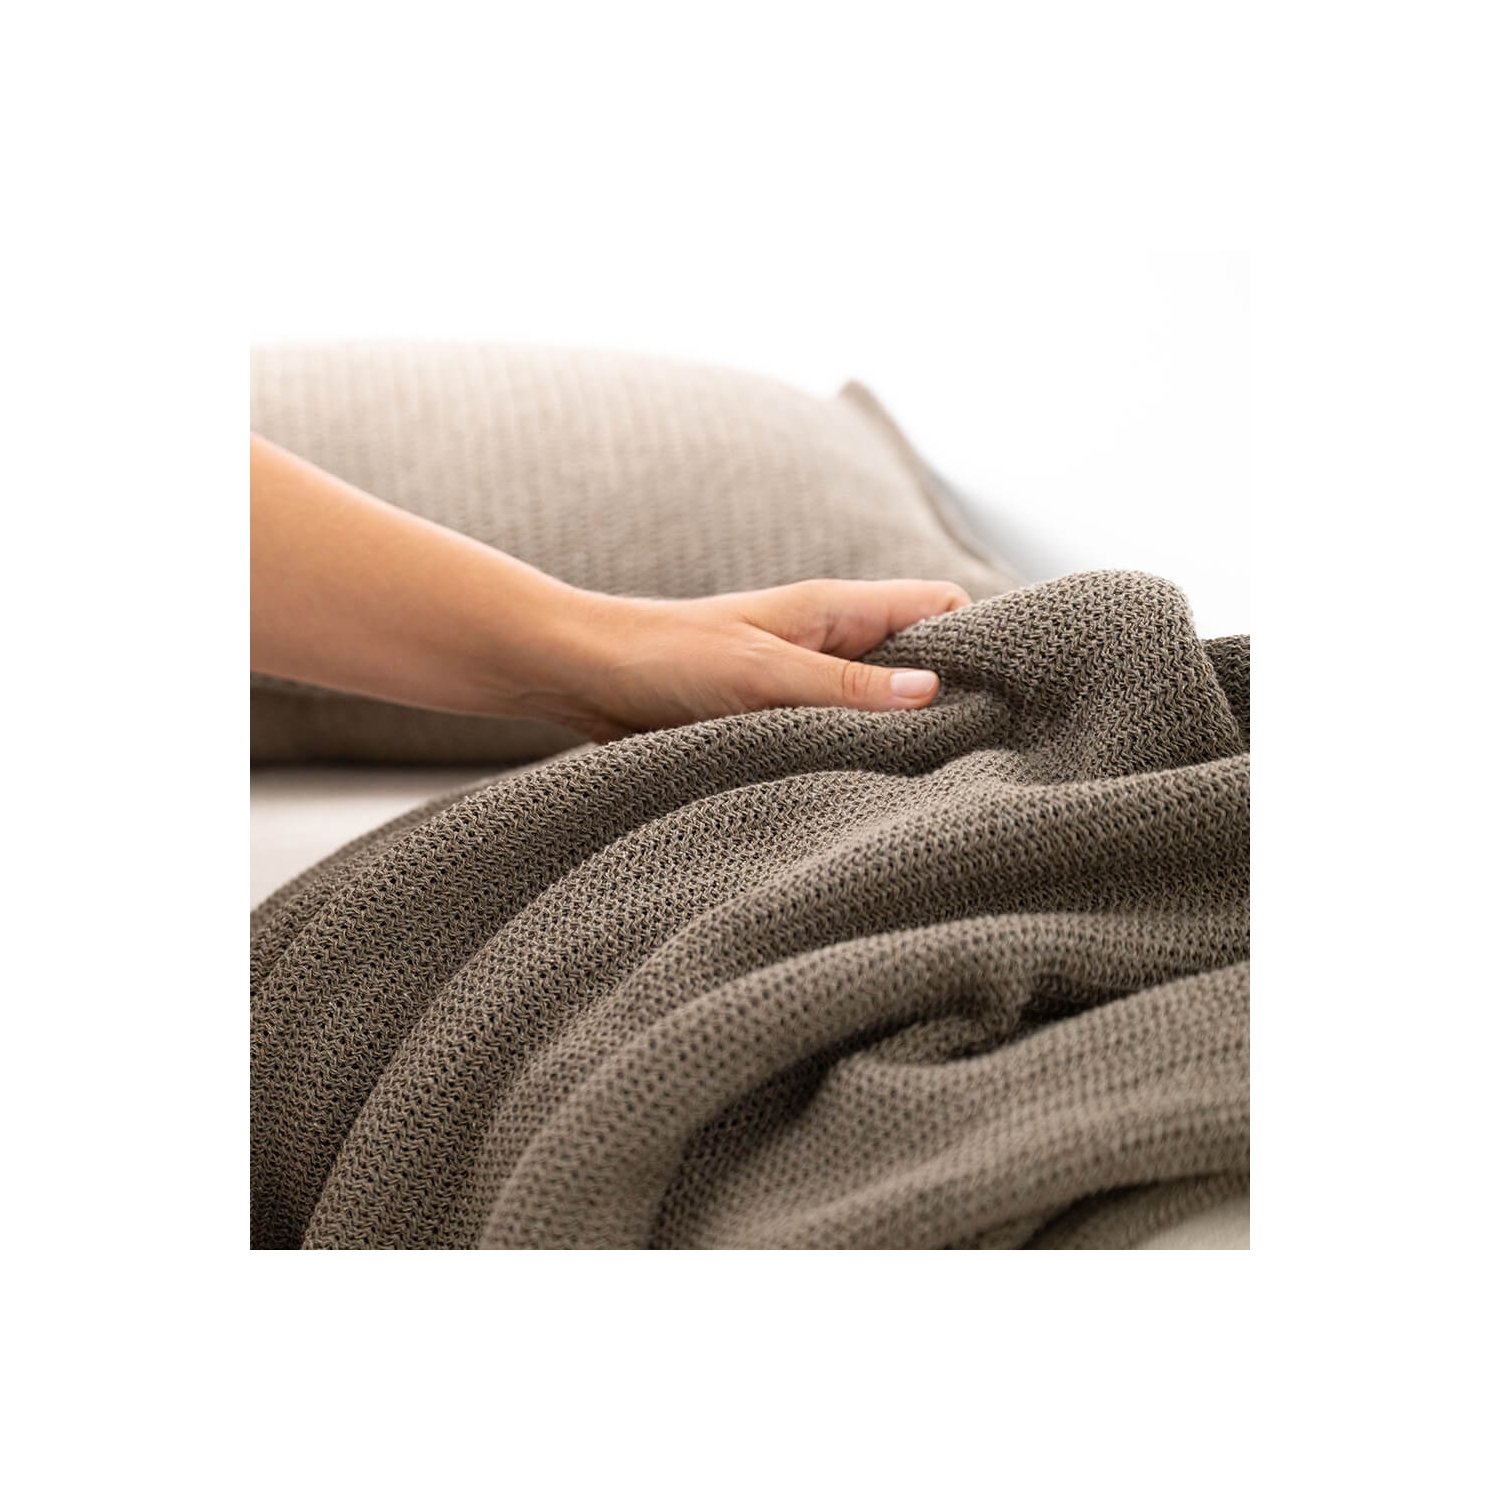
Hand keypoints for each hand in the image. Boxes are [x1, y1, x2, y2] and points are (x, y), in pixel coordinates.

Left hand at [541, 579, 970, 741]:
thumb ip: (845, 688)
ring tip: (930, 783)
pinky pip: (835, 735)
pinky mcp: (775, 719)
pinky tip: (866, 793)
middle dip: (949, 699)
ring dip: (897, 738)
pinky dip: (853, 758)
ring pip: (879, 706)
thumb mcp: (762, 673)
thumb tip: (934, 694)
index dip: (981, 640)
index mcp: (837, 608)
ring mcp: (805, 682)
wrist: (584, 675)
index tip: (1009, 692)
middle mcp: (831, 642)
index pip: (942, 606)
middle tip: (981, 754)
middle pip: (920, 661)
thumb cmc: (665, 656)